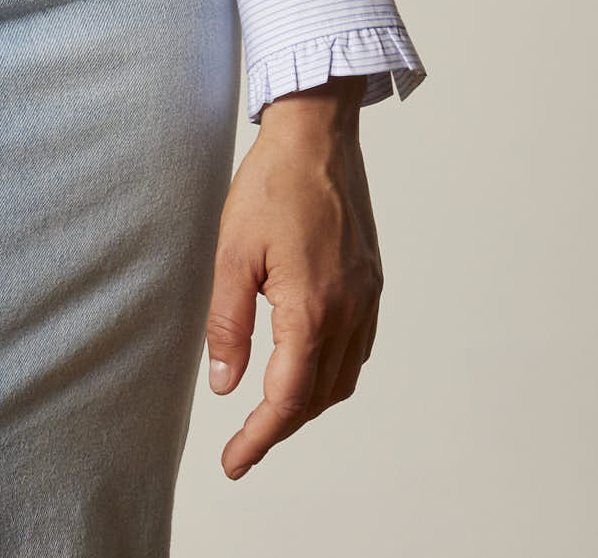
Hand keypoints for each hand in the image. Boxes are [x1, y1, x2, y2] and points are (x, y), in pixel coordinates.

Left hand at [205, 73, 382, 479]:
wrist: (317, 134)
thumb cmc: (270, 185)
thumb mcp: (232, 253)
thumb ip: (228, 324)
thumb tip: (225, 386)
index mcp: (311, 308)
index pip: (287, 398)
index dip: (258, 438)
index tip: (233, 463)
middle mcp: (348, 311)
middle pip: (317, 396)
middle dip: (281, 426)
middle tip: (243, 444)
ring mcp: (367, 297)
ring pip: (342, 378)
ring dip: (308, 403)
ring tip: (269, 411)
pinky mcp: (372, 281)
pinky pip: (357, 348)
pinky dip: (331, 372)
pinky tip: (305, 366)